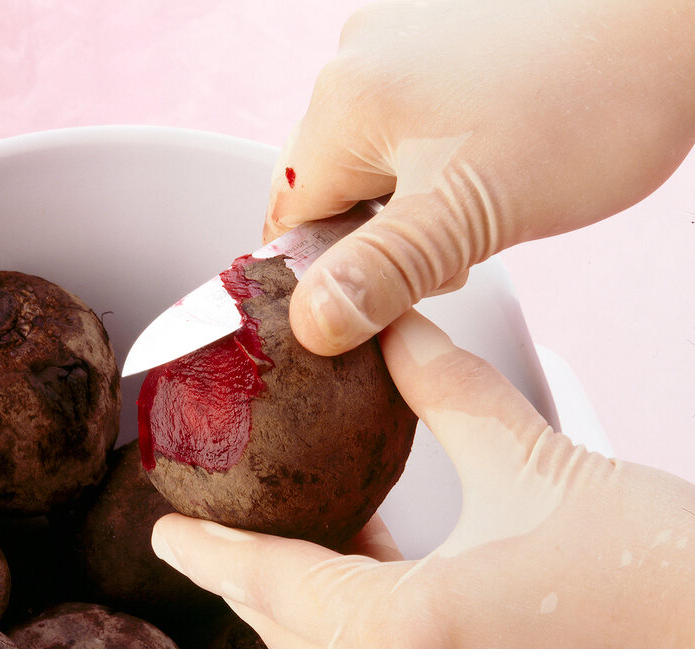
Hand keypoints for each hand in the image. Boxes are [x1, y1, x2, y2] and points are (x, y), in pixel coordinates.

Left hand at [151, 310, 694, 648]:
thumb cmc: (664, 574)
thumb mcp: (533, 460)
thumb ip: (445, 388)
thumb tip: (389, 328)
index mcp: (409, 637)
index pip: (273, 585)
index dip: (213, 552)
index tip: (167, 532)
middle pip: (290, 632)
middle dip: (244, 581)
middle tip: (206, 537)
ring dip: (300, 605)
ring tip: (283, 541)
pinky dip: (354, 629)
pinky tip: (366, 574)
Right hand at [270, 0, 694, 354]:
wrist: (678, 18)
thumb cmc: (591, 101)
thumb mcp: (470, 213)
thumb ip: (382, 271)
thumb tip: (311, 323)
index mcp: (342, 102)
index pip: (289, 219)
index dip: (333, 270)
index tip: (392, 287)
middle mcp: (358, 56)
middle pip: (329, 184)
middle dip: (380, 232)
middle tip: (452, 245)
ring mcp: (402, 36)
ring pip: (375, 153)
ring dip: (413, 194)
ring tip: (484, 193)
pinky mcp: (445, 32)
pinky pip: (412, 116)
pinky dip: (439, 150)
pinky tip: (494, 154)